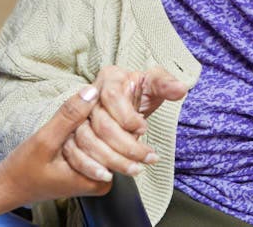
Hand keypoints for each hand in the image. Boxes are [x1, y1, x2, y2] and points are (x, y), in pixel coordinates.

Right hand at [0, 85, 111, 203]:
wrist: (11, 186)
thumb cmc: (25, 171)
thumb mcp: (45, 141)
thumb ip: (69, 117)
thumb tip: (92, 91)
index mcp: (100, 179)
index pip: (119, 139)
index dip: (106, 112)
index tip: (98, 95)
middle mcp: (105, 179)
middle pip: (115, 137)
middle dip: (101, 114)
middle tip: (89, 99)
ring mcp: (99, 172)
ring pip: (106, 136)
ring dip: (93, 118)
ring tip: (81, 108)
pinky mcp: (91, 164)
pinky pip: (98, 139)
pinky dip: (88, 125)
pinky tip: (77, 117)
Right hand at [63, 66, 186, 182]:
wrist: (125, 103)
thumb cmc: (139, 92)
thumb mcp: (154, 84)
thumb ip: (166, 84)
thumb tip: (180, 89)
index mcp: (108, 78)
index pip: (112, 97)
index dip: (128, 116)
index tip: (144, 128)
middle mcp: (89, 96)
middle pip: (100, 125)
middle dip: (126, 146)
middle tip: (148, 158)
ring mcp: (78, 117)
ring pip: (87, 142)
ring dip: (112, 160)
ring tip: (135, 170)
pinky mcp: (72, 136)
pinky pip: (74, 155)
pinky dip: (91, 168)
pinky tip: (108, 175)